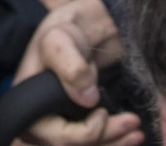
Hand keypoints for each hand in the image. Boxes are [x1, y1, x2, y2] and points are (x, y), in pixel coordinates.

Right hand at [13, 0, 139, 145]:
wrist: (84, 30)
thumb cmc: (63, 31)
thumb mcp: (59, 39)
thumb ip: (70, 65)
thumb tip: (88, 99)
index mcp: (28, 108)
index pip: (55, 137)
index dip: (82, 134)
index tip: (102, 112)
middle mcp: (43, 122)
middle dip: (105, 138)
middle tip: (132, 123)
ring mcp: (62, 126)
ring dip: (114, 143)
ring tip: (137, 132)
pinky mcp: (79, 125)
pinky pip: (96, 143)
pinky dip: (114, 141)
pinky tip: (132, 135)